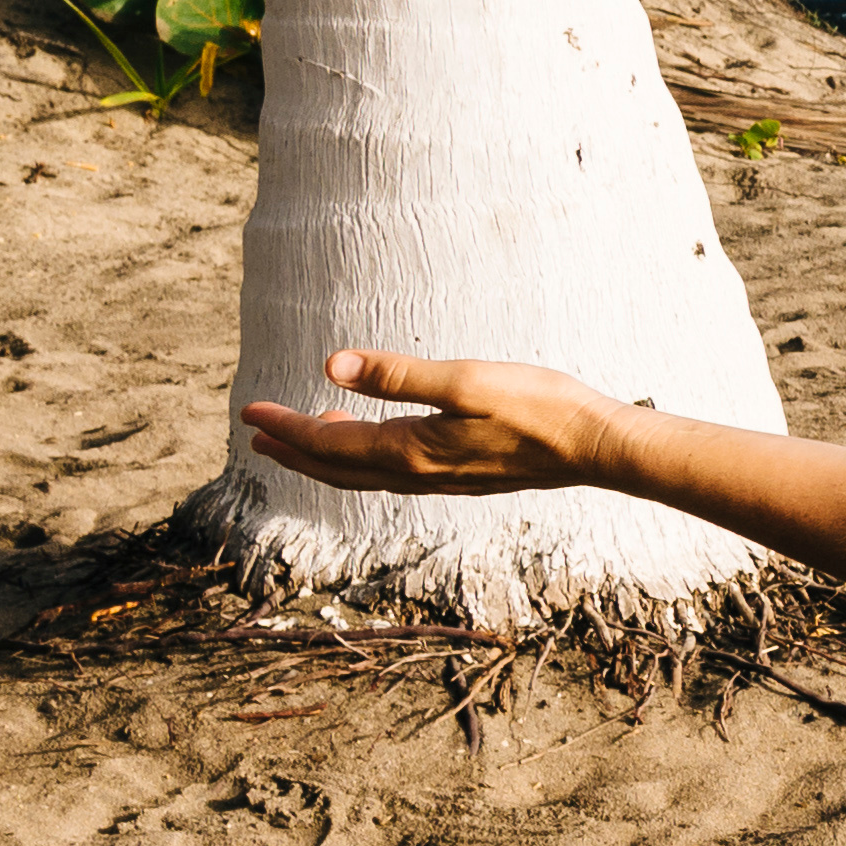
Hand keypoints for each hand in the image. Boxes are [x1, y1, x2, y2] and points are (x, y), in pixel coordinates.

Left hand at [237, 349, 629, 498]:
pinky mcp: (462, 476)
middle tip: (257, 433)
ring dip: (326, 457)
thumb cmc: (539, 407)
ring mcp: (441, 479)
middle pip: (337, 467)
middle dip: (294, 449)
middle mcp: (419, 473)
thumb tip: (330, 366)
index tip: (250, 411)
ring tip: (305, 435)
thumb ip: (398, 374)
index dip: (286, 426)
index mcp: (411, 449)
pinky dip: (364, 459)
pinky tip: (377, 440)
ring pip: (365, 473)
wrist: (595, 447)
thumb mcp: (467, 380)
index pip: (330, 442)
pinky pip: (394, 473)